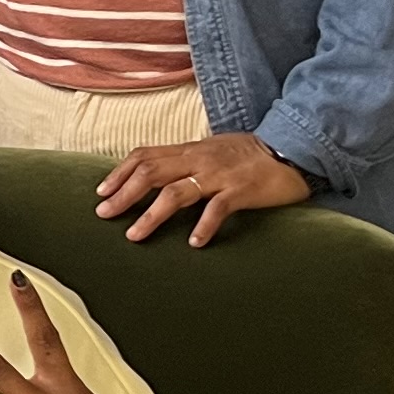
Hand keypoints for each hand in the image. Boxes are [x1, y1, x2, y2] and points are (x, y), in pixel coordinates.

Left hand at [94, 133, 309, 247]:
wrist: (292, 149)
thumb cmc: (249, 155)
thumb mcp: (211, 152)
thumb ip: (185, 162)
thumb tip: (156, 176)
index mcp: (190, 150)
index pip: (145, 155)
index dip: (120, 173)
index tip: (101, 192)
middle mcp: (199, 159)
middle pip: (151, 172)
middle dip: (123, 194)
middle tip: (103, 215)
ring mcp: (220, 174)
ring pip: (177, 192)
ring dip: (152, 215)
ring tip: (134, 235)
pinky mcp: (242, 190)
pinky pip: (218, 208)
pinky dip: (204, 226)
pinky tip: (193, 243)